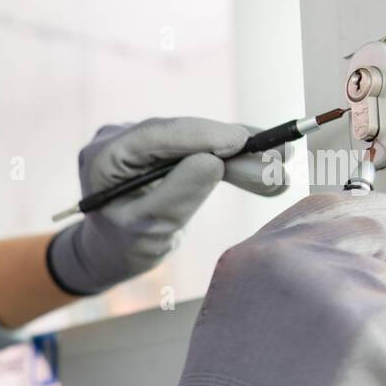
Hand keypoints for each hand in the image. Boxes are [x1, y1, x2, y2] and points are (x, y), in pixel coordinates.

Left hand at [47, 116, 290, 295]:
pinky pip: (203, 148)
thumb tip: (214, 161)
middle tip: (279, 161)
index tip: (242, 141)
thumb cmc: (123, 246)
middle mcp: (122, 137)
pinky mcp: (164, 146)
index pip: (156, 136)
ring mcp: (144, 139)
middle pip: (184, 136)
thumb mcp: (148, 229)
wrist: (113, 250)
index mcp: (104, 156)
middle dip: (234, 149)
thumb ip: (177, 195)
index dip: (201, 135)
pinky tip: (267, 166)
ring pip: (200, 141)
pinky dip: (234, 160)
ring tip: (281, 171)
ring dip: (243, 156)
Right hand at [107, 192, 385, 385]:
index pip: (326, 209)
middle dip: (385, 269)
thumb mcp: (237, 315)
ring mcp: (341, 290)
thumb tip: (356, 265)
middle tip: (380, 304)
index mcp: (254, 257)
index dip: (371, 208)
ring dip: (383, 327)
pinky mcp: (379, 327)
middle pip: (372, 238)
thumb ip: (287, 280)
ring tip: (332, 370)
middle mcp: (297, 260)